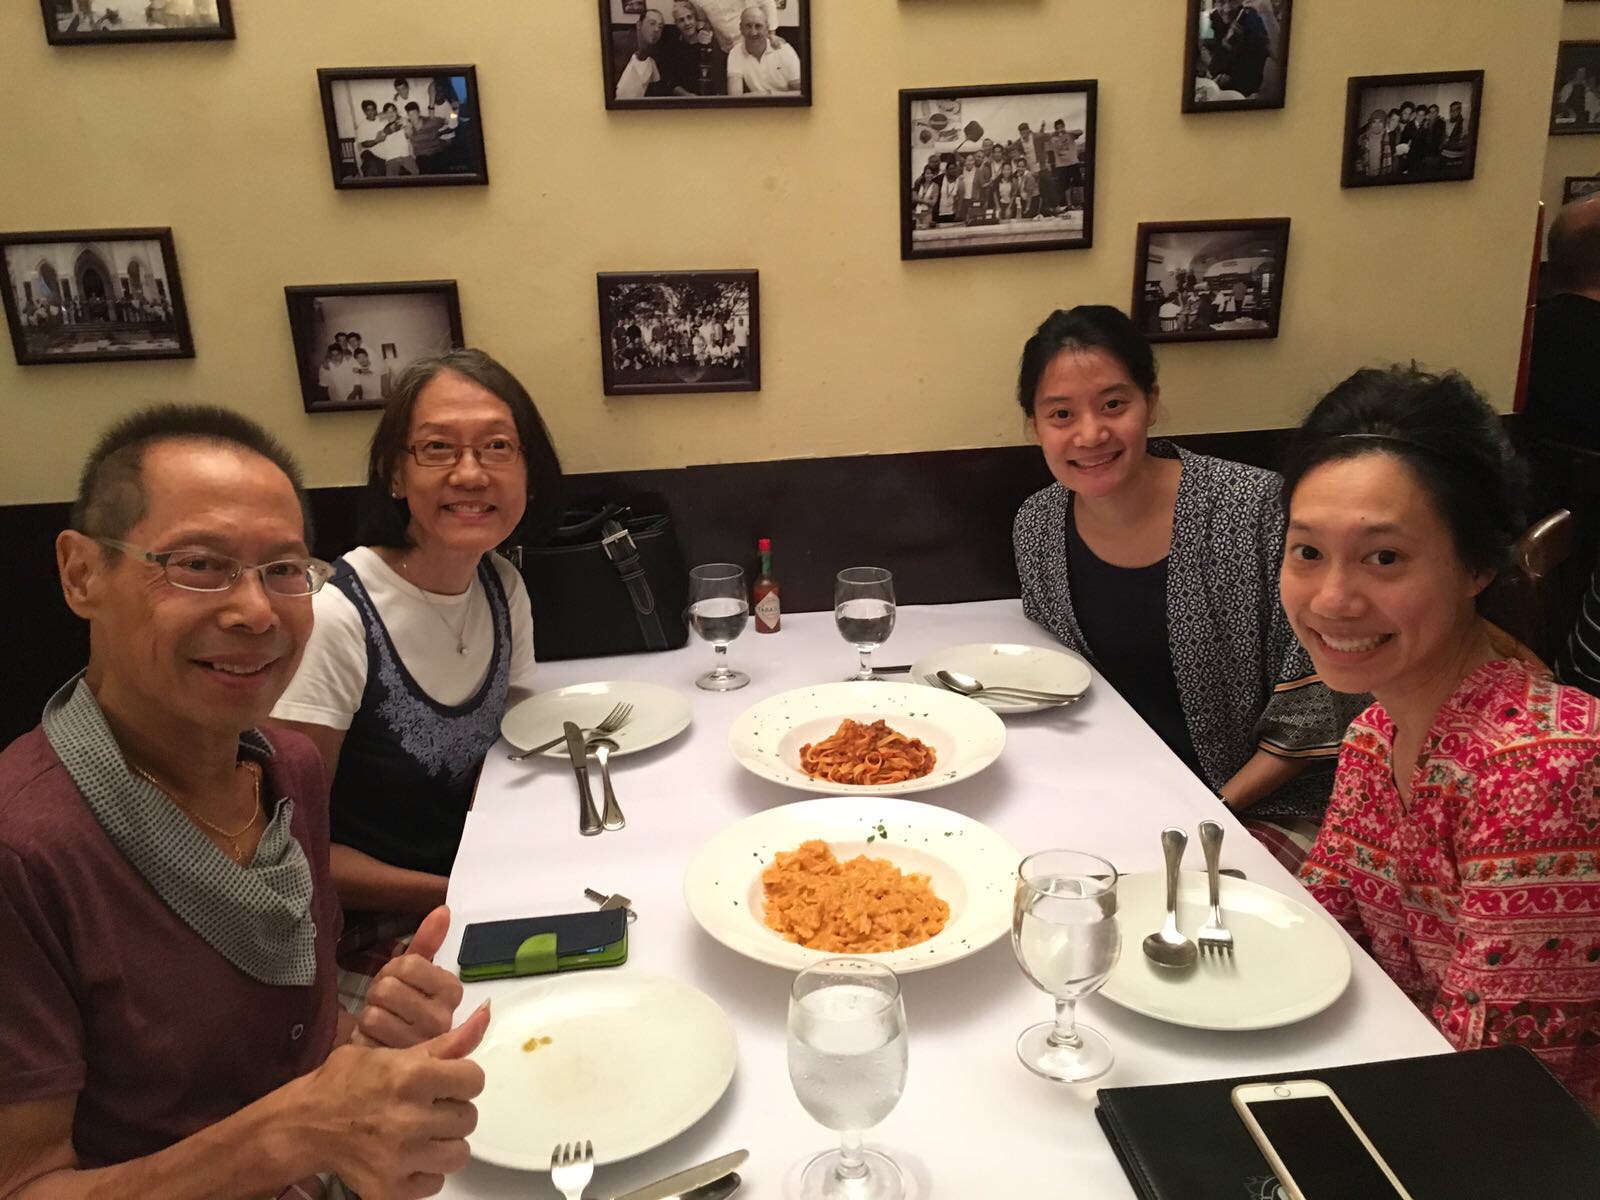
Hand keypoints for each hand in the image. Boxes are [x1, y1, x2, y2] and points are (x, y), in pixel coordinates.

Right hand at [305, 1003, 488, 1198]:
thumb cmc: (347, 1081)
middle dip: (451, 1109)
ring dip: (443, 1142)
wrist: (304, 1125)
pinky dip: (425, 1171)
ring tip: (420, 1131)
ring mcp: (401, 1158)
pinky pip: (435, 1182)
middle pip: (468, 1117)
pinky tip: (406, 1155)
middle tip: (425, 1106)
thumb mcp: (393, 1051)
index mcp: (411, 1077)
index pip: (474, 1079)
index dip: (460, 1078)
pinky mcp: (391, 1189)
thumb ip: (445, 1042)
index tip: (443, 1080)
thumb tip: (486, 1016)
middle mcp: (409, 1119)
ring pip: (458, 1153)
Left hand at [353, 906, 463, 1049]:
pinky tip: (375, 1042)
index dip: (394, 969)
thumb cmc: (402, 1007)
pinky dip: (363, 1037)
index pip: (410, 965)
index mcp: (451, 992)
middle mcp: (443, 1019)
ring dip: (369, 1016)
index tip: (399, 981)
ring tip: (381, 1024)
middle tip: (387, 1005)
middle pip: (389, 988)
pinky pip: (365, 1036)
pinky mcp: (399, 1065)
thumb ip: (428, 942)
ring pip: (374, 1013)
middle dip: (379, 993)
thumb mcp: (413, 974)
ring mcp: (421, 1045)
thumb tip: (443, 910)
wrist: (389, 1051)